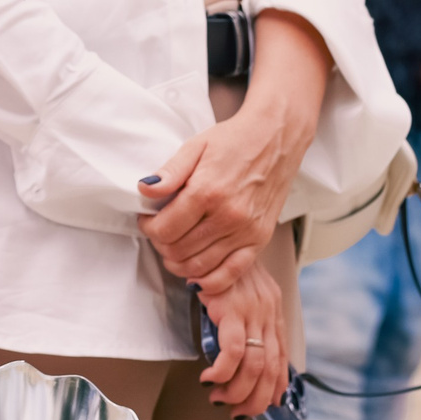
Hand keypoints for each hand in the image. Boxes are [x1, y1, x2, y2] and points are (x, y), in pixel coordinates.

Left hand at [139, 107, 299, 293]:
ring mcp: (246, 231)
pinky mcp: (260, 239)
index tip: (147, 220)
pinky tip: (196, 272)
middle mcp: (228, 216)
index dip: (148, 228)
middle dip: (161, 245)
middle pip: (179, 251)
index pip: (165, 229)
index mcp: (208, 192)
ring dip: (179, 264)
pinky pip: (231, 274)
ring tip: (173, 249)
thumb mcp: (196, 146)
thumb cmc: (235, 140)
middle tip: (159, 233)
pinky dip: (209, 281)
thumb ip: (170, 172)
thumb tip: (145, 190)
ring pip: (200, 267)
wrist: (276, 138)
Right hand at [197, 263, 289, 415]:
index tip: (263, 404)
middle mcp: (268, 313)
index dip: (274, 387)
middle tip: (236, 411)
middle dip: (255, 398)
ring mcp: (252, 312)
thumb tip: (242, 351)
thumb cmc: (221, 266)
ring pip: (254, 366)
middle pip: (270, 369)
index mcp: (272, 310)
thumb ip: (248, 317)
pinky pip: (232, 352)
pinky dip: (222, 372)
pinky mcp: (231, 309)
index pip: (281, 359)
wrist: (209, 237)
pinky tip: (209, 378)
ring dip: (236, 390)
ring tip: (218, 398)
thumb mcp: (243, 291)